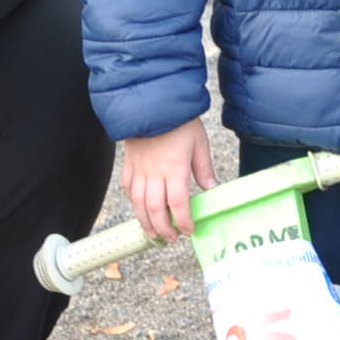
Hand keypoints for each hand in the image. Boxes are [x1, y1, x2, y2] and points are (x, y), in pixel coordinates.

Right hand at [119, 120, 216, 242]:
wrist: (153, 102)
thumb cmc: (179, 121)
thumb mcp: (199, 142)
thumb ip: (203, 168)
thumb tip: (212, 188)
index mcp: (175, 168)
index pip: (178, 203)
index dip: (183, 221)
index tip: (188, 230)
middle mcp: (154, 172)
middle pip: (155, 209)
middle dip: (163, 228)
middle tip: (171, 238)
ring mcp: (139, 169)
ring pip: (138, 203)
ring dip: (145, 221)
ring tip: (153, 232)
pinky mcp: (129, 163)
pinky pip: (128, 187)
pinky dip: (133, 201)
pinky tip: (139, 207)